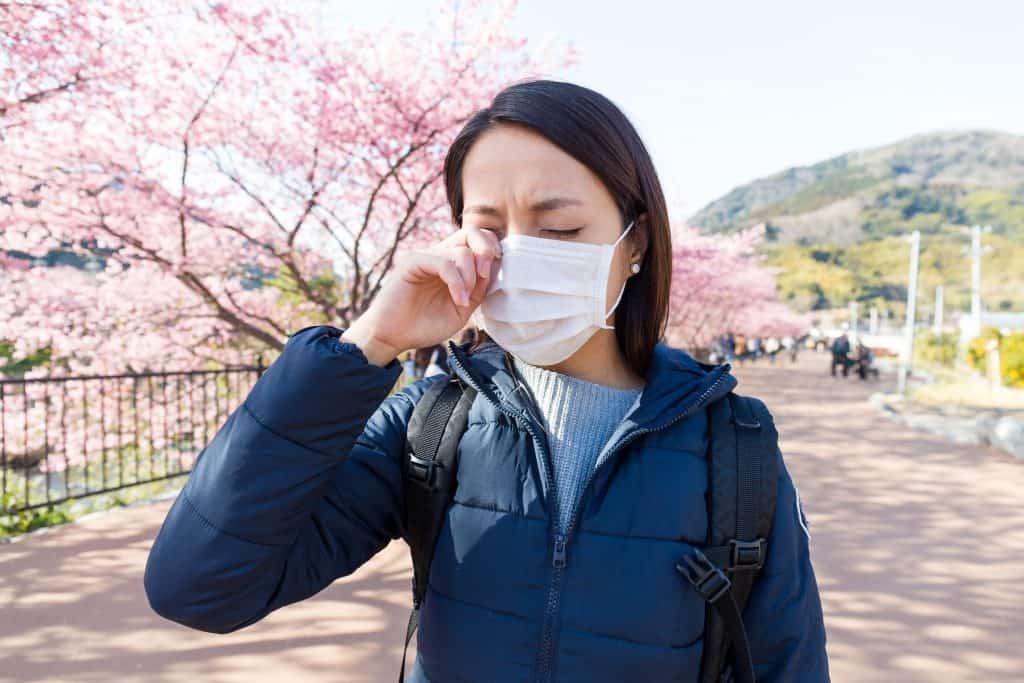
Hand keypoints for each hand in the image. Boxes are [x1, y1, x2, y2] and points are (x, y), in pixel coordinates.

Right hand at [342, 226, 500, 365]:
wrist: (393, 337)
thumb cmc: (424, 325)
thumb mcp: (462, 310)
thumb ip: (477, 290)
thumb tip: (494, 271)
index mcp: (452, 264)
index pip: (478, 240)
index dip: (492, 250)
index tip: (494, 272)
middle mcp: (440, 255)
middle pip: (472, 232)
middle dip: (487, 250)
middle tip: (485, 275)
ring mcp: (426, 257)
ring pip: (461, 251)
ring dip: (470, 277)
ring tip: (464, 301)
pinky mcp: (413, 262)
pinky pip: (444, 263)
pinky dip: (457, 283)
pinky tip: (458, 300)